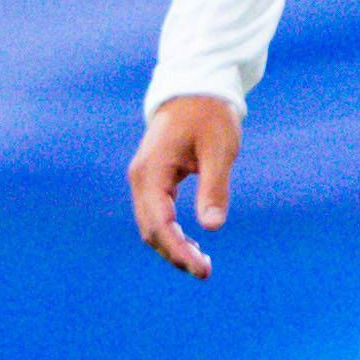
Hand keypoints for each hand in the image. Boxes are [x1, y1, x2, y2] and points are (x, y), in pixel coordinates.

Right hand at [129, 94, 240, 280]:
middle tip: (205, 271)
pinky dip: (170, 234)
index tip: (201, 269)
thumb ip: (214, 187)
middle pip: (150, 230)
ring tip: (202, 263)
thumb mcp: (219, 150)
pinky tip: (192, 244)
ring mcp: (144, 179)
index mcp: (152, 171)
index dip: (178, 250)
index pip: (159, 223)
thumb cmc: (210, 115)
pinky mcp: (152, 180)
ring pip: (150, 225)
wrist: (196, 88)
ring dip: (172, 247)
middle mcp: (141, 178)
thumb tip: (212, 227)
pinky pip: (155, 215)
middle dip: (174, 254)